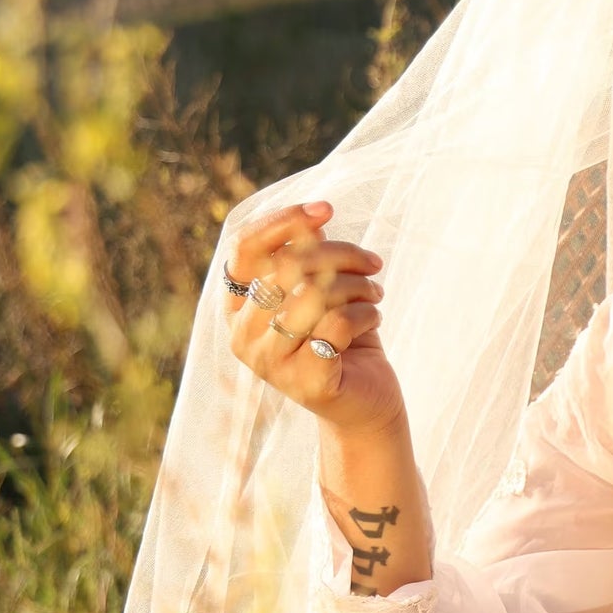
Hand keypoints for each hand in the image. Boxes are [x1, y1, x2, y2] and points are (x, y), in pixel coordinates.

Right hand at [224, 201, 402, 433]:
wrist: (364, 402)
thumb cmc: (339, 337)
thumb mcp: (322, 288)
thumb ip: (309, 254)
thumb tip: (316, 216)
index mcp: (238, 307)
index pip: (244, 247)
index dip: (283, 220)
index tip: (326, 209)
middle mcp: (242, 335)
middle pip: (287, 265)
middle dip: (340, 255)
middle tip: (373, 263)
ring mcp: (269, 363)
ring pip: (313, 293)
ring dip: (358, 285)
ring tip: (375, 292)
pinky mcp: (304, 382)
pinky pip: (337, 324)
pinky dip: (366, 313)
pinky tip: (375, 318)